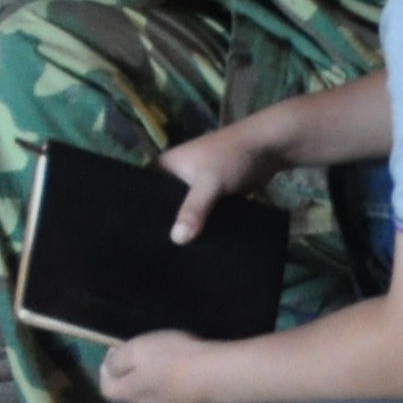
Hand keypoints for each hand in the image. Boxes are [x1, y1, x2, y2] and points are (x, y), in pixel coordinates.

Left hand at [97, 330, 229, 402]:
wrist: (217, 377)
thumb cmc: (174, 358)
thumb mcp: (138, 349)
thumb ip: (118, 360)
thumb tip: (107, 367)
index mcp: (132, 392)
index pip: (108, 391)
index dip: (108, 373)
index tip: (118, 355)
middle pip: (134, 396)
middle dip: (136, 380)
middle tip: (150, 360)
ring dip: (160, 390)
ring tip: (174, 371)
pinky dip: (181, 397)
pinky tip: (193, 384)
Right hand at [150, 117, 282, 243]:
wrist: (268, 148)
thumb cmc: (232, 157)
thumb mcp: (210, 183)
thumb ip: (194, 209)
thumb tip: (177, 240)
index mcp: (167, 166)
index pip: (144, 192)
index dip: (141, 213)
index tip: (135, 239)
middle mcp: (177, 175)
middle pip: (165, 205)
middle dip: (165, 225)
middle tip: (156, 253)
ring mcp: (196, 185)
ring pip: (184, 211)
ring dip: (185, 226)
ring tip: (174, 255)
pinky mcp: (213, 195)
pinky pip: (201, 213)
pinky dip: (201, 225)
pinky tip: (197, 246)